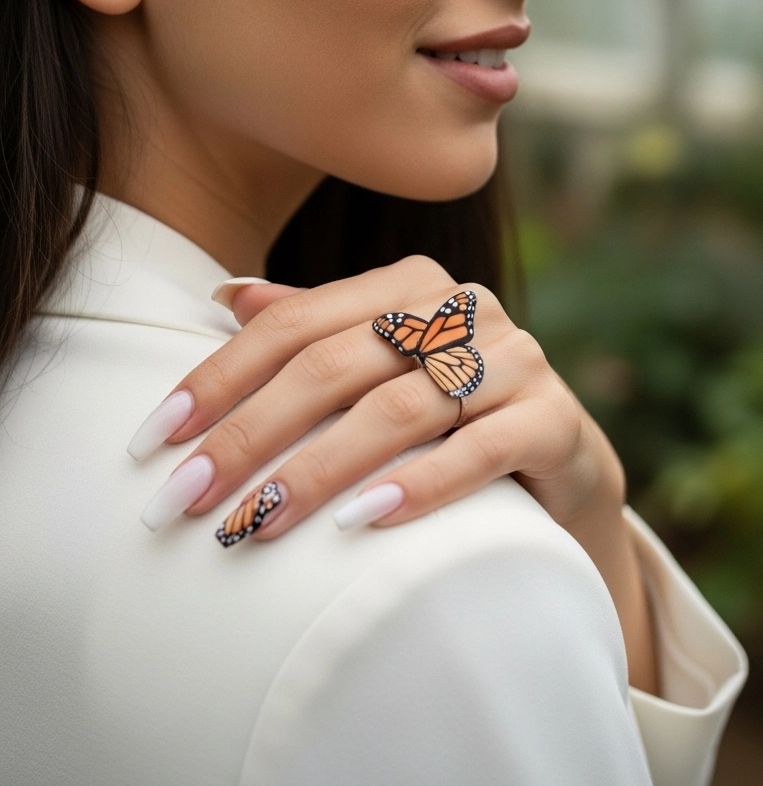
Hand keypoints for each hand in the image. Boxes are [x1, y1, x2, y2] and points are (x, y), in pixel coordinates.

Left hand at [129, 255, 656, 690]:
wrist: (560, 461)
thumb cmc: (449, 411)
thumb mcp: (380, 365)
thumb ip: (315, 328)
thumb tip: (225, 295)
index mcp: (408, 283)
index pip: (294, 323)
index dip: (219, 378)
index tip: (155, 441)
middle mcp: (462, 306)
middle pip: (334, 365)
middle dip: (248, 436)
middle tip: (185, 499)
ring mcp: (514, 358)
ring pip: (397, 410)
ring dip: (316, 472)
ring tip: (255, 523)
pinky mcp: (553, 418)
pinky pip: (479, 450)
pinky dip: (418, 487)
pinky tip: (359, 525)